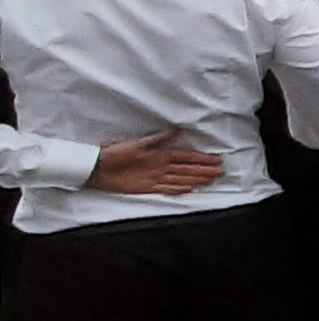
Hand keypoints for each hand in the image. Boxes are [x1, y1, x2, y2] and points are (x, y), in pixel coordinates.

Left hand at [88, 129, 224, 196]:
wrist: (96, 167)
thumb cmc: (114, 152)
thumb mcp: (136, 142)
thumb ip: (157, 139)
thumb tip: (175, 131)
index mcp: (159, 154)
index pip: (185, 157)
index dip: (200, 159)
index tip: (215, 160)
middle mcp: (159, 166)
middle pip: (186, 169)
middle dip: (203, 170)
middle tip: (220, 172)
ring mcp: (154, 177)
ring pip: (180, 179)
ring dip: (196, 179)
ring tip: (211, 180)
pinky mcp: (146, 187)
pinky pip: (166, 189)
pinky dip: (178, 190)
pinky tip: (189, 189)